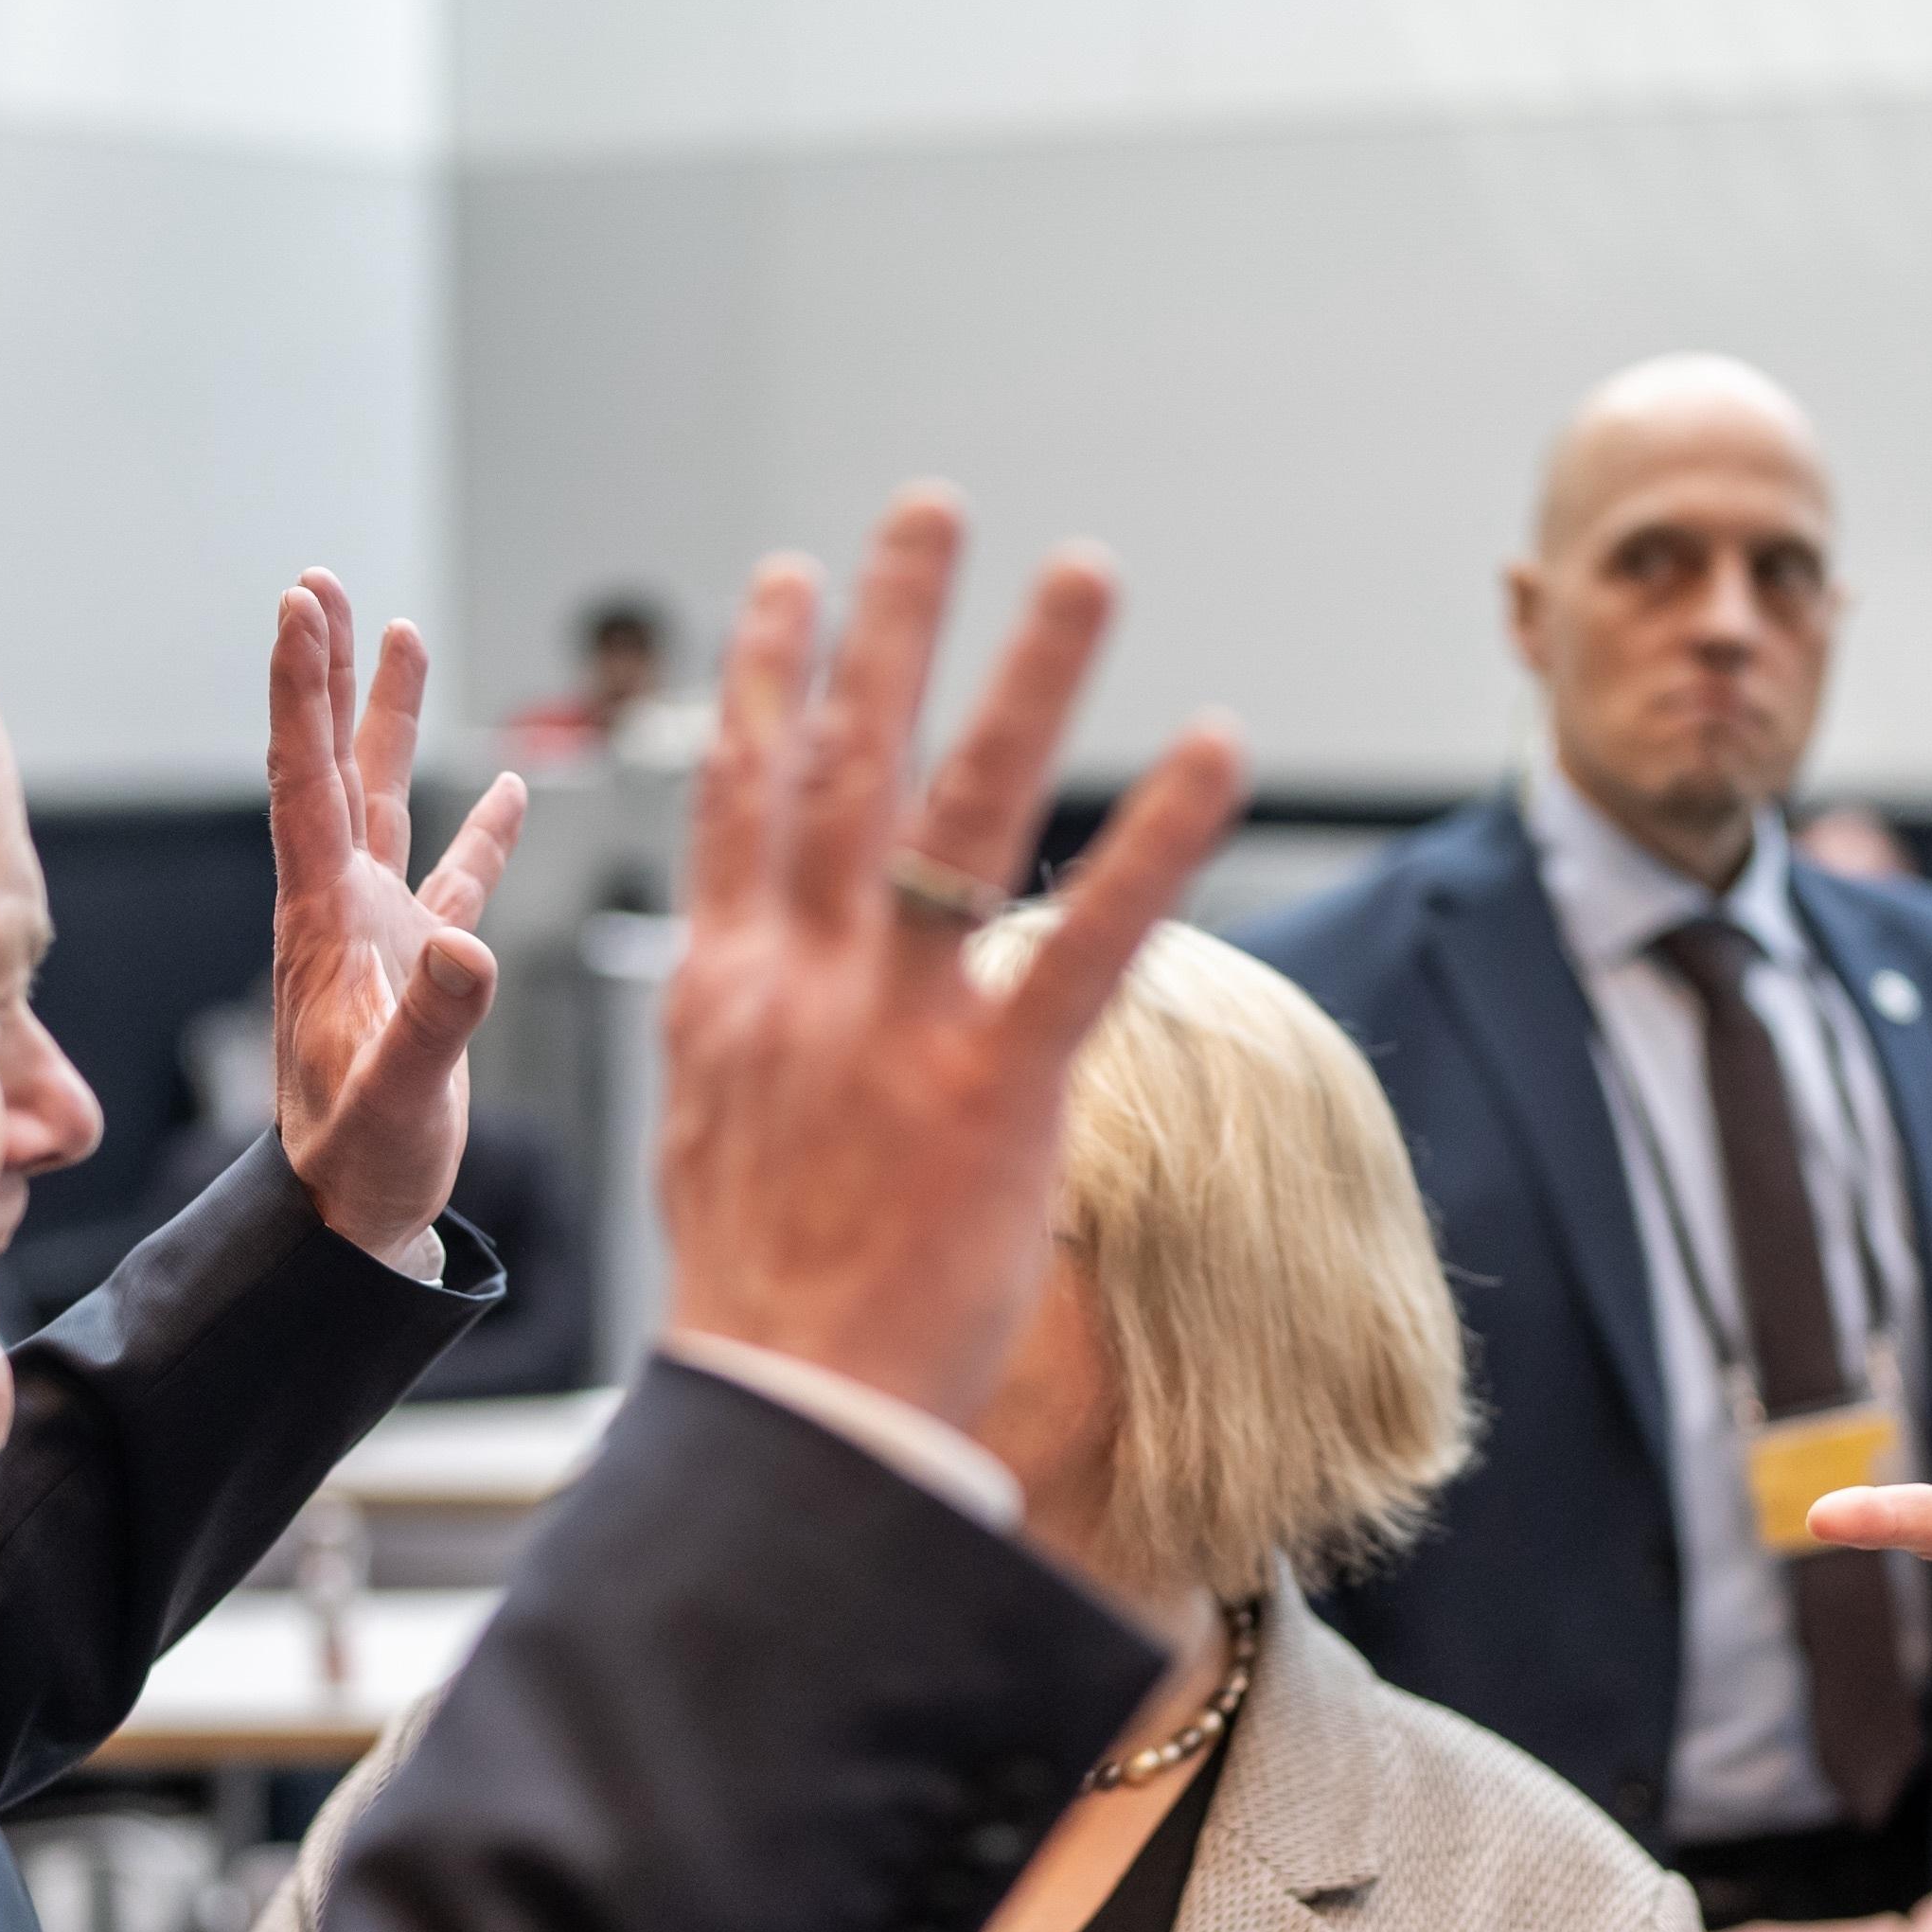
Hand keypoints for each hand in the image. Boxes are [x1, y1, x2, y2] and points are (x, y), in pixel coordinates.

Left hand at [265, 571, 528, 1261]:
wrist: (350, 1217)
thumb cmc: (359, 1170)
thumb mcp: (395, 1101)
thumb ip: (432, 1024)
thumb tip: (467, 943)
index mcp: (321, 924)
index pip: (303, 784)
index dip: (301, 690)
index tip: (301, 606)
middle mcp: (339, 910)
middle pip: (328, 766)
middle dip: (327, 673)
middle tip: (323, 583)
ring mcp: (378, 932)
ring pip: (380, 800)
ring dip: (386, 720)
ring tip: (399, 634)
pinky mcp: (421, 967)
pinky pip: (452, 874)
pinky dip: (476, 826)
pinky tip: (504, 784)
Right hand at [653, 492, 1243, 1428]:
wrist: (785, 1423)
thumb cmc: (763, 1309)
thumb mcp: (716, 1143)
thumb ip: (748, 1042)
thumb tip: (760, 996)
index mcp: (726, 991)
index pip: (738, 799)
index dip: (764, 680)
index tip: (786, 581)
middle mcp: (801, 980)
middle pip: (841, 760)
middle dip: (888, 622)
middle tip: (930, 508)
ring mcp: (895, 1025)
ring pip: (958, 810)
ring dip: (1025, 677)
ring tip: (1079, 569)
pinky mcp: (996, 1088)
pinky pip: (1088, 938)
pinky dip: (1158, 837)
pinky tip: (1215, 747)